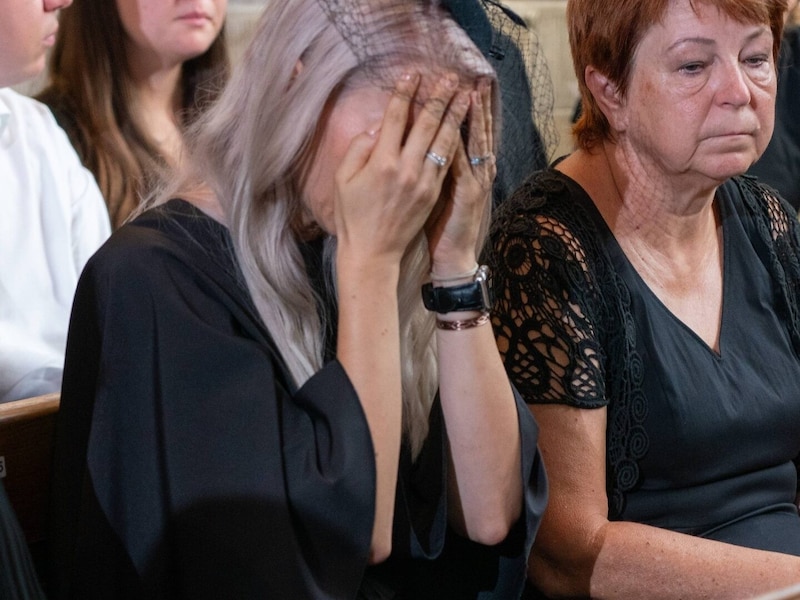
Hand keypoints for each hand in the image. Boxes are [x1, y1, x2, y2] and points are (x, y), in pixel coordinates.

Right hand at [333, 72, 470, 268]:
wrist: (372, 252)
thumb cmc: (352, 216)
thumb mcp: (342, 179)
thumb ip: (358, 148)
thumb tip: (378, 128)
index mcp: (381, 162)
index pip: (396, 117)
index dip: (405, 92)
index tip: (413, 73)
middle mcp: (406, 168)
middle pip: (426, 123)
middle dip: (439, 97)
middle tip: (450, 77)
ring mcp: (423, 182)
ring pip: (444, 141)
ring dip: (455, 115)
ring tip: (465, 95)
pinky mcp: (433, 194)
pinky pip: (447, 162)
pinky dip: (456, 142)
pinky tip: (461, 128)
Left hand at [426, 79, 495, 276]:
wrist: (452, 259)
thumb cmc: (440, 228)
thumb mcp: (437, 192)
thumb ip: (432, 167)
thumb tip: (419, 144)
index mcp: (465, 170)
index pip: (465, 132)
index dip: (464, 109)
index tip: (459, 84)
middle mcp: (474, 172)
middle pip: (476, 131)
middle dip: (474, 104)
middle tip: (473, 78)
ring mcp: (474, 182)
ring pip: (475, 143)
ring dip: (473, 118)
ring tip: (470, 93)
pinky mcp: (468, 195)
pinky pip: (462, 165)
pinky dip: (460, 146)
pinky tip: (455, 128)